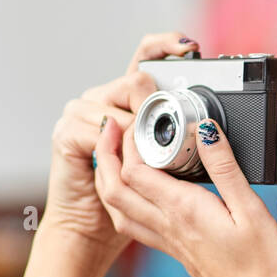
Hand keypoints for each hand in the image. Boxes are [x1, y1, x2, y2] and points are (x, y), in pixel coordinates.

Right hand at [38, 32, 199, 268]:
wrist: (93, 230)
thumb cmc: (133, 198)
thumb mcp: (164, 162)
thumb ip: (178, 138)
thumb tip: (210, 125)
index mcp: (125, 99)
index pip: (145, 55)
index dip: (166, 46)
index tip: (191, 46)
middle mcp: (100, 98)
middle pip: (135, 79)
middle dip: (157, 100)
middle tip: (171, 121)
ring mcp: (80, 113)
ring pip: (121, 103)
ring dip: (141, 127)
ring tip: (148, 147)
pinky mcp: (66, 133)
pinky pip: (102, 128)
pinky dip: (119, 142)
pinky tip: (126, 150)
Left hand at [93, 108, 276, 276]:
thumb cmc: (266, 269)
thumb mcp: (253, 211)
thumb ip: (226, 168)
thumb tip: (205, 131)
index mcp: (184, 211)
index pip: (137, 168)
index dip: (128, 136)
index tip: (135, 111)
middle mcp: (169, 227)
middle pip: (115, 188)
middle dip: (106, 152)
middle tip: (113, 124)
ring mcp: (170, 241)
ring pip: (118, 207)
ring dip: (109, 177)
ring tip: (116, 152)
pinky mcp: (176, 252)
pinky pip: (135, 224)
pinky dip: (124, 200)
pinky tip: (138, 191)